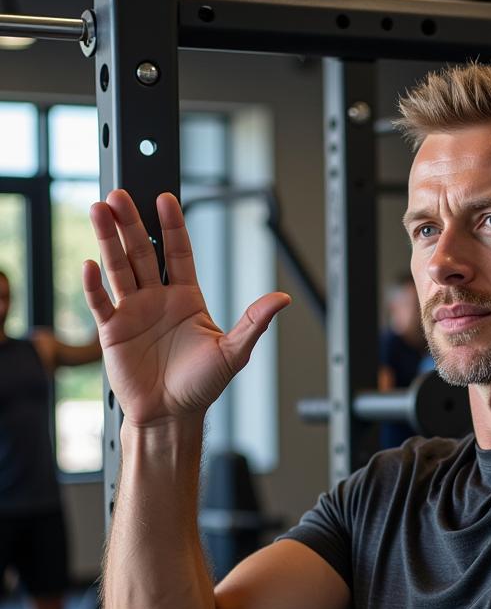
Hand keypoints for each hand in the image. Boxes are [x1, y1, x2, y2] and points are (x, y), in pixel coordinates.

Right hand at [83, 190, 289, 427]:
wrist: (172, 414)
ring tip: (99, 210)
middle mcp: (158, 298)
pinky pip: (101, 302)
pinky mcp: (113, 330)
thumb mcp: (233, 352)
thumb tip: (282, 298)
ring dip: (108, 240)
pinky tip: (90, 264)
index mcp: (187, 298)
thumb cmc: (202, 384)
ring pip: (119, 268)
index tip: (166, 198)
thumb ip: (254, 322)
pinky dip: (94, 284)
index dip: (173, 226)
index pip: (178, 252)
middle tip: (120, 195)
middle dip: (132, 223)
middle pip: (142, 252)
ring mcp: (133, 311)